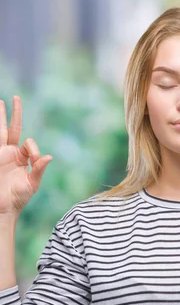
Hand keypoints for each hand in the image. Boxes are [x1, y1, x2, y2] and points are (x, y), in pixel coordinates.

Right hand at [0, 96, 51, 215]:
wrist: (3, 207)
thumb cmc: (19, 197)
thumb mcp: (33, 183)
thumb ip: (40, 169)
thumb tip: (50, 157)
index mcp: (22, 158)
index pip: (29, 143)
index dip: (33, 149)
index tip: (34, 161)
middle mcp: (10, 153)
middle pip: (12, 128)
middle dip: (13, 113)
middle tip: (15, 97)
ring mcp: (0, 154)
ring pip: (0, 130)